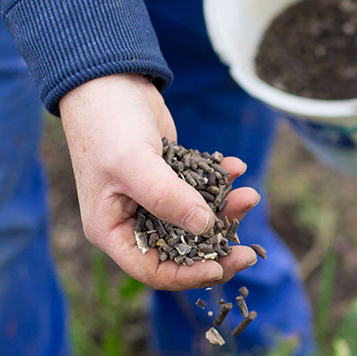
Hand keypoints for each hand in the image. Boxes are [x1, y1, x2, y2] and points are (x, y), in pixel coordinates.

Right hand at [59, 74, 259, 289]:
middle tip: (250, 251)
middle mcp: (133, 220)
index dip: (188, 275)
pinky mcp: (170, 177)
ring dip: (225, 211)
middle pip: (180, 252)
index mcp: (113, 230)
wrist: (108, 79)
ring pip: (196, 221)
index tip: (221, 268)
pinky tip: (236, 167)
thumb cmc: (107, 124)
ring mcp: (153, 199)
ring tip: (250, 194)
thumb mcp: (134, 163)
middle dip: (216, 249)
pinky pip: (200, 190)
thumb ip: (168, 198)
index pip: (153, 269)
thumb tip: (206, 227)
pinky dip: (219, 182)